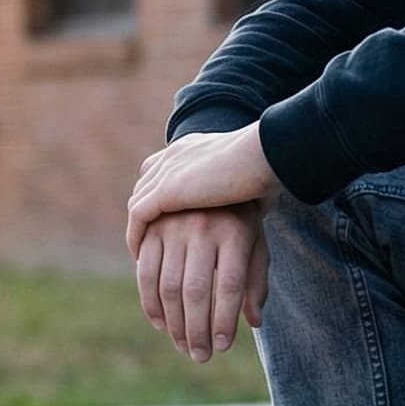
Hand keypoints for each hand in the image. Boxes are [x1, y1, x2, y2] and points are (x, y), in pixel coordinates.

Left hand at [126, 124, 283, 255]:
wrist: (266, 155)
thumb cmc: (268, 169)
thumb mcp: (245, 179)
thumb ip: (236, 192)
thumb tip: (253, 212)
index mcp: (190, 149)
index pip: (160, 171)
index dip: (156, 198)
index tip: (161, 224)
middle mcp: (174, 157)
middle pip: (145, 187)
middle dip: (143, 216)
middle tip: (146, 243)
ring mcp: (168, 171)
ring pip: (138, 204)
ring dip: (139, 230)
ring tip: (142, 256)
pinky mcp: (167, 189)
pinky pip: (138, 215)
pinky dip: (136, 235)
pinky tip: (140, 256)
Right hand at [134, 205, 268, 363]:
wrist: (211, 173)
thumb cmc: (241, 220)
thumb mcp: (257, 244)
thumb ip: (257, 282)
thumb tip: (254, 322)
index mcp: (234, 233)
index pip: (230, 286)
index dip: (225, 320)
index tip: (223, 347)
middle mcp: (202, 228)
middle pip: (196, 291)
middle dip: (197, 330)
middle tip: (201, 356)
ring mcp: (173, 227)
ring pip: (169, 286)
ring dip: (174, 324)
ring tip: (183, 346)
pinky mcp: (151, 229)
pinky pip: (145, 273)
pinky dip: (150, 303)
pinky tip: (161, 324)